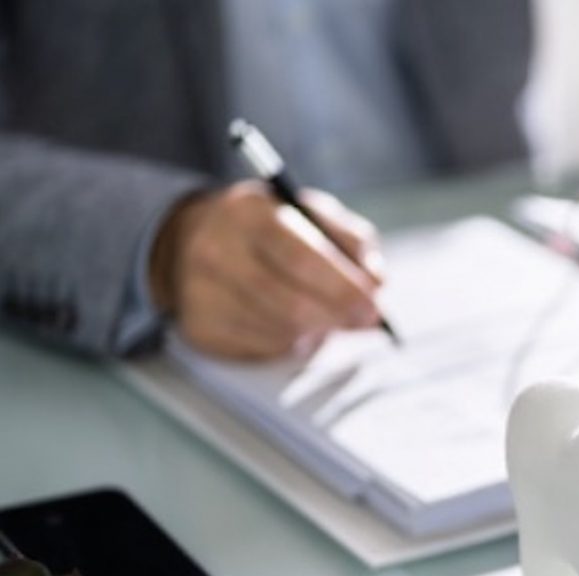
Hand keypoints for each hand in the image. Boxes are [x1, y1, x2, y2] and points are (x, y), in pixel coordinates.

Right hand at [149, 180, 385, 359]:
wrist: (192, 239)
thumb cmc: (269, 227)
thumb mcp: (311, 213)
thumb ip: (352, 241)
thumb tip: (377, 282)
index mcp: (249, 214)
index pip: (301, 259)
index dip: (342, 289)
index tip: (374, 306)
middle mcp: (216, 252)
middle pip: (291, 304)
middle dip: (337, 317)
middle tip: (366, 321)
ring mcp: (200, 294)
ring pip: (281, 332)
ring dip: (316, 330)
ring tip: (325, 314)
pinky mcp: (200, 329)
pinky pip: (263, 349)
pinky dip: (291, 342)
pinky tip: (292, 323)